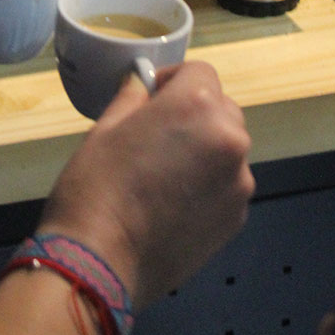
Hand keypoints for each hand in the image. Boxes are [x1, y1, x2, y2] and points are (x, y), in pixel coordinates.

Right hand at [39, 60, 253, 307]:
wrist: (100, 262)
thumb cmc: (95, 186)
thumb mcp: (106, 127)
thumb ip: (134, 97)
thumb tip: (142, 82)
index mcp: (198, 107)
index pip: (199, 72)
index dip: (173, 80)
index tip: (150, 98)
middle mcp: (229, 140)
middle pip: (221, 108)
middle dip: (194, 113)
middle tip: (156, 135)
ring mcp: (238, 183)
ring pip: (227, 148)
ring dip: (204, 149)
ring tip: (164, 173)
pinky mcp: (237, 219)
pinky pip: (228, 184)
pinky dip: (209, 183)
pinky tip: (174, 202)